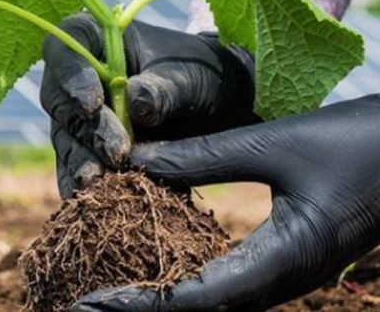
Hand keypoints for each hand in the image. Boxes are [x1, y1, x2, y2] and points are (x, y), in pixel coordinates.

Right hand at [41, 13, 255, 198]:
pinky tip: (89, 205)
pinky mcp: (87, 149)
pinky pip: (76, 168)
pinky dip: (82, 187)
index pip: (66, 47)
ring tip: (99, 183)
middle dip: (86, 128)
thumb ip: (164, 88)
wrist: (219, 106)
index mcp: (97, 39)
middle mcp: (79, 76)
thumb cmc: (203, 74)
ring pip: (65, 137)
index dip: (70, 74)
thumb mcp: (191, 77)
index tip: (92, 102)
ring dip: (81, 161)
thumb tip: (136, 103)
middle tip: (117, 152)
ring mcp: (79, 115)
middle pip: (60, 99)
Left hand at [74, 96, 379, 310]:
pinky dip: (185, 279)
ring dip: (161, 298)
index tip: (90, 303)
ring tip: (111, 289)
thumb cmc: (352, 143)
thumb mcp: (272, 145)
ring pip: (213, 301)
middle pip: (200, 311)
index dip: (140, 303)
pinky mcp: (285, 260)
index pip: (197, 297)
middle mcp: (283, 280)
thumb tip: (134, 158)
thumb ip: (203, 154)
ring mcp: (285, 274)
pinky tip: (158, 262)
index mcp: (285, 261)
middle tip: (86, 304)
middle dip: (142, 310)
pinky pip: (228, 280)